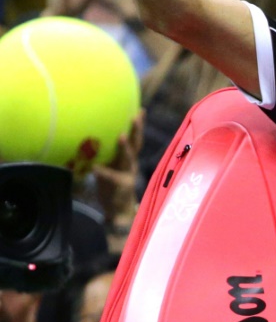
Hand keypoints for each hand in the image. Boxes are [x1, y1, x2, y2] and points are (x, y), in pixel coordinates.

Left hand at [92, 111, 142, 225]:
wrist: (119, 211)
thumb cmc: (111, 187)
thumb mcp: (110, 169)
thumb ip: (104, 157)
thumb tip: (88, 141)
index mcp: (129, 159)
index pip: (135, 139)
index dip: (138, 126)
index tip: (140, 110)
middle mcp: (131, 164)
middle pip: (137, 144)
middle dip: (137, 130)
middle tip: (136, 115)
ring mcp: (128, 174)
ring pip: (129, 157)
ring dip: (125, 146)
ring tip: (121, 136)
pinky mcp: (121, 185)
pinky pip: (111, 176)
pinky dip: (103, 171)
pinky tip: (94, 167)